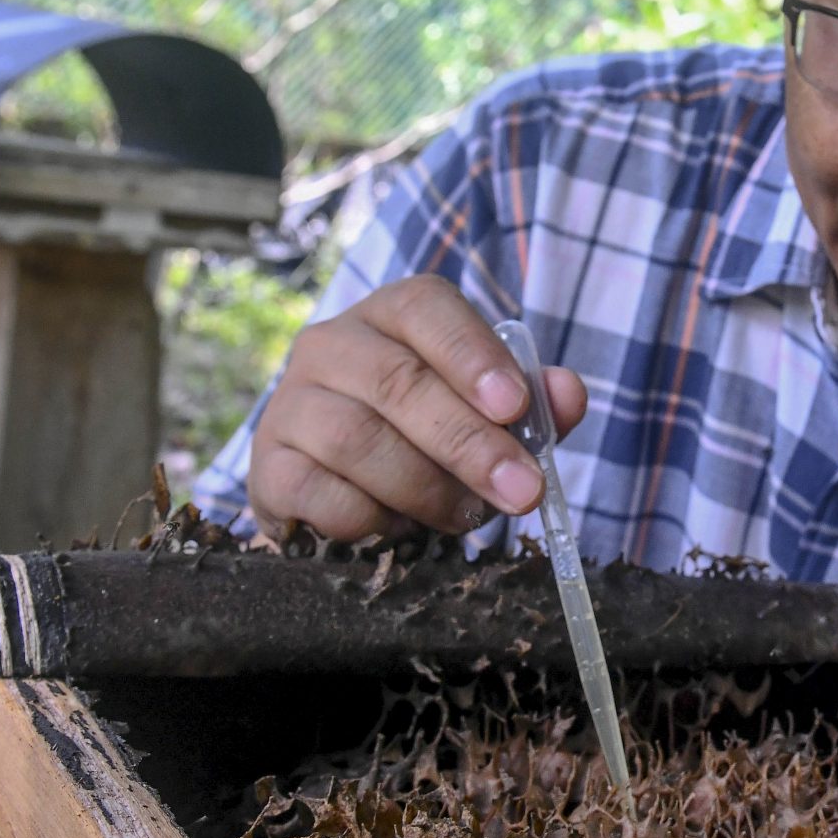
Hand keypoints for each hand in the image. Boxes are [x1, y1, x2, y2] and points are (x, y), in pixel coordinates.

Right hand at [247, 276, 587, 541]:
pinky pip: (321, 494)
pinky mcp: (268, 468)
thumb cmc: (426, 436)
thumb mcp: (487, 415)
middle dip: (469, 443)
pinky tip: (401, 529)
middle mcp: (331, 346)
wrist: (336, 485)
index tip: (515, 407)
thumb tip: (570, 394)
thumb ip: (535, 405)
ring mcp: (290, 404)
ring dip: (426, 487)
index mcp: (390, 315)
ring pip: (358, 440)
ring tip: (465, 515)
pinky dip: (373, 519)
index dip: (472, 354)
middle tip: (523, 491)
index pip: (425, 308)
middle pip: (398, 382)